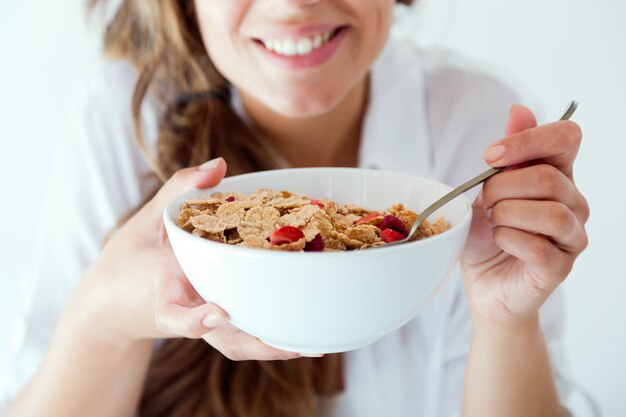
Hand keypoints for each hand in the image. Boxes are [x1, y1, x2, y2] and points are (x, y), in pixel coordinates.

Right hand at [71, 157, 299, 359]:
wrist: (109, 306)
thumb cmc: (127, 261)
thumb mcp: (146, 218)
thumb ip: (180, 188)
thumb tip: (220, 164)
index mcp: (163, 287)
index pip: (172, 312)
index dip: (194, 319)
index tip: (218, 313)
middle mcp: (185, 312)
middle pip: (222, 339)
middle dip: (260, 344)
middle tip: (300, 344)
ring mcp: (198, 325)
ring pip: (236, 345)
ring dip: (272, 347)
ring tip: (313, 345)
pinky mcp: (208, 328)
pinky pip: (239, 336)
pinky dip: (267, 336)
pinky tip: (300, 334)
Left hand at [460, 105, 588, 327]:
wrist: (483, 283)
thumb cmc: (486, 234)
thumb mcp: (487, 189)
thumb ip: (507, 153)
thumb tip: (519, 109)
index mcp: (558, 175)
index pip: (567, 137)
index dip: (528, 141)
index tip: (490, 157)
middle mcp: (573, 202)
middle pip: (546, 177)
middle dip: (501, 188)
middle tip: (485, 203)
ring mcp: (572, 236)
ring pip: (548, 212)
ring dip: (506, 215)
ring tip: (494, 223)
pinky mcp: (561, 266)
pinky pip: (538, 246)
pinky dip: (508, 240)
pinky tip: (500, 242)